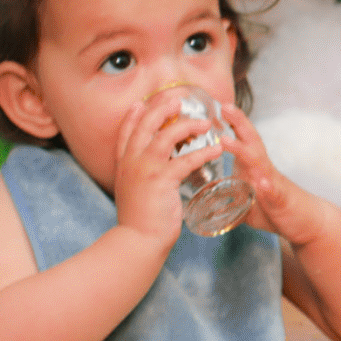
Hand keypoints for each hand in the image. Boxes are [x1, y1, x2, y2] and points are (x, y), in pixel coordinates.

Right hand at [110, 94, 219, 245]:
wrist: (137, 240)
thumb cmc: (139, 219)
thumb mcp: (132, 191)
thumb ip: (138, 176)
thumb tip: (149, 171)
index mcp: (124, 162)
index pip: (126, 130)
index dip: (136, 114)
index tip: (144, 102)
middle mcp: (132, 160)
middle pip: (147, 123)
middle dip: (164, 107)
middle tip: (181, 100)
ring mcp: (146, 168)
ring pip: (166, 135)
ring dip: (188, 126)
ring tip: (206, 124)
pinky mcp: (162, 180)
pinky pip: (186, 159)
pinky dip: (203, 152)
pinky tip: (216, 149)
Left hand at [221, 104, 327, 245]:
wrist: (307, 222)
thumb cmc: (277, 210)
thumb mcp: (248, 201)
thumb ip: (231, 196)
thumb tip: (210, 200)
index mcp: (253, 168)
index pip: (243, 140)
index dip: (230, 124)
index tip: (217, 106)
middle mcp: (263, 170)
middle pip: (252, 141)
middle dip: (239, 123)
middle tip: (225, 107)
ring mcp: (273, 184)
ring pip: (259, 163)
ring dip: (242, 150)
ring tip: (226, 141)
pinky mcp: (280, 201)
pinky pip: (274, 192)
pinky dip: (268, 187)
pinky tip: (262, 183)